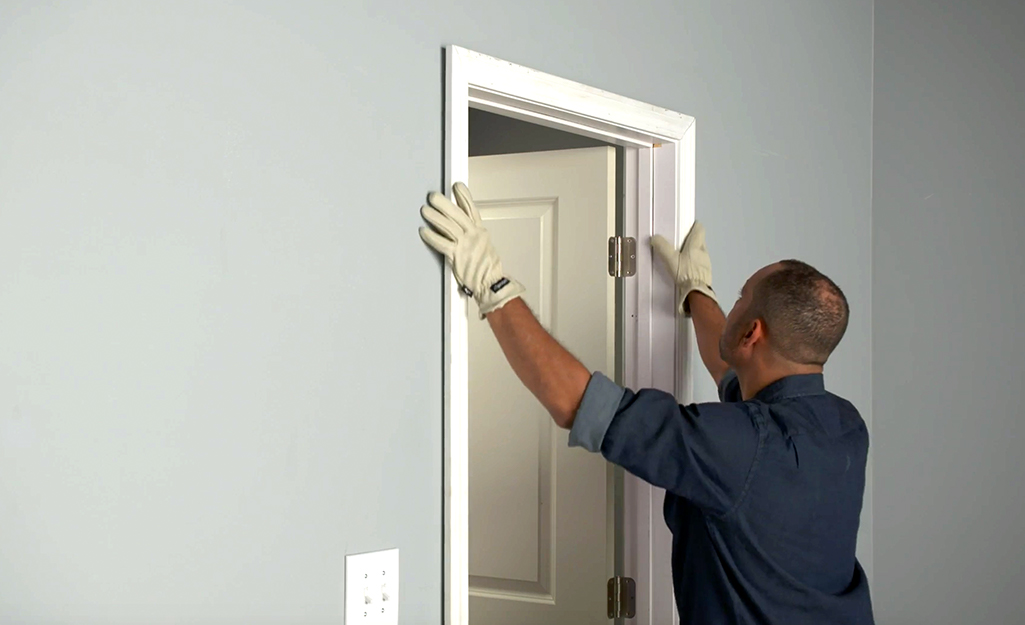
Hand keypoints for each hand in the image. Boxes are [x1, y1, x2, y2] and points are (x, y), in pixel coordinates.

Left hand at [419, 182, 525, 317]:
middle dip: (444, 203)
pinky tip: (423, 231)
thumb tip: (465, 228)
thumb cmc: (488, 268)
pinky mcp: (457, 255)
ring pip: (447, 226)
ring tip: (425, 210)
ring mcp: (465, 244)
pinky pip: (441, 243)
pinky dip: (431, 236)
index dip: (464, 196)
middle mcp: (473, 235)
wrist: (490, 283)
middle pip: (457, 214)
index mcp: (480, 232)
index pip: (471, 209)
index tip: (456, 187)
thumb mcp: (485, 246)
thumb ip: (475, 236)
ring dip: (434, 217)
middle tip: (434, 196)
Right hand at [651, 222, 716, 315]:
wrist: (696, 292)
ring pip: (701, 252)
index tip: (690, 225)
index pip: (699, 229)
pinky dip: (694, 264)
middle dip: (692, 240)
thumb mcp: (670, 259)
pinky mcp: (705, 273)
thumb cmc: (686, 275)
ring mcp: (706, 263)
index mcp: (696, 245)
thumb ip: (662, 247)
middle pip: (700, 240)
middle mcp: (703, 252)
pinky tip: (686, 269)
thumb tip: (656, 239)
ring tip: (682, 256)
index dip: (695, 226)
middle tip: (682, 241)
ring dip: (693, 252)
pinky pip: (700, 264)